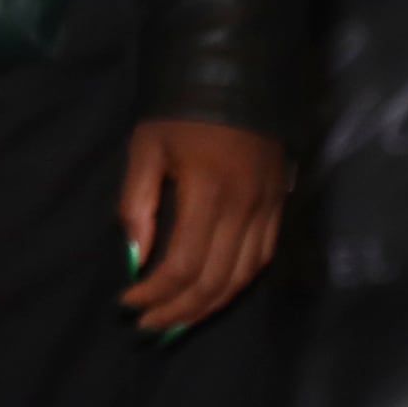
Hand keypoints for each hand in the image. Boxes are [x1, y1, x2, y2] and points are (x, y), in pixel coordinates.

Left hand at [120, 117, 285, 333]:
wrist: (236, 79)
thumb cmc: (180, 113)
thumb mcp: (145, 149)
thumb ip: (137, 204)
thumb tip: (135, 256)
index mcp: (209, 193)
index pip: (184, 264)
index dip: (156, 292)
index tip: (128, 304)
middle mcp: (245, 209)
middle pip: (214, 280)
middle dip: (178, 310)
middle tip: (148, 326)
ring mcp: (268, 210)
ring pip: (241, 278)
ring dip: (207, 307)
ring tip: (175, 322)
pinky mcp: (279, 208)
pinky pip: (261, 260)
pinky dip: (235, 286)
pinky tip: (211, 297)